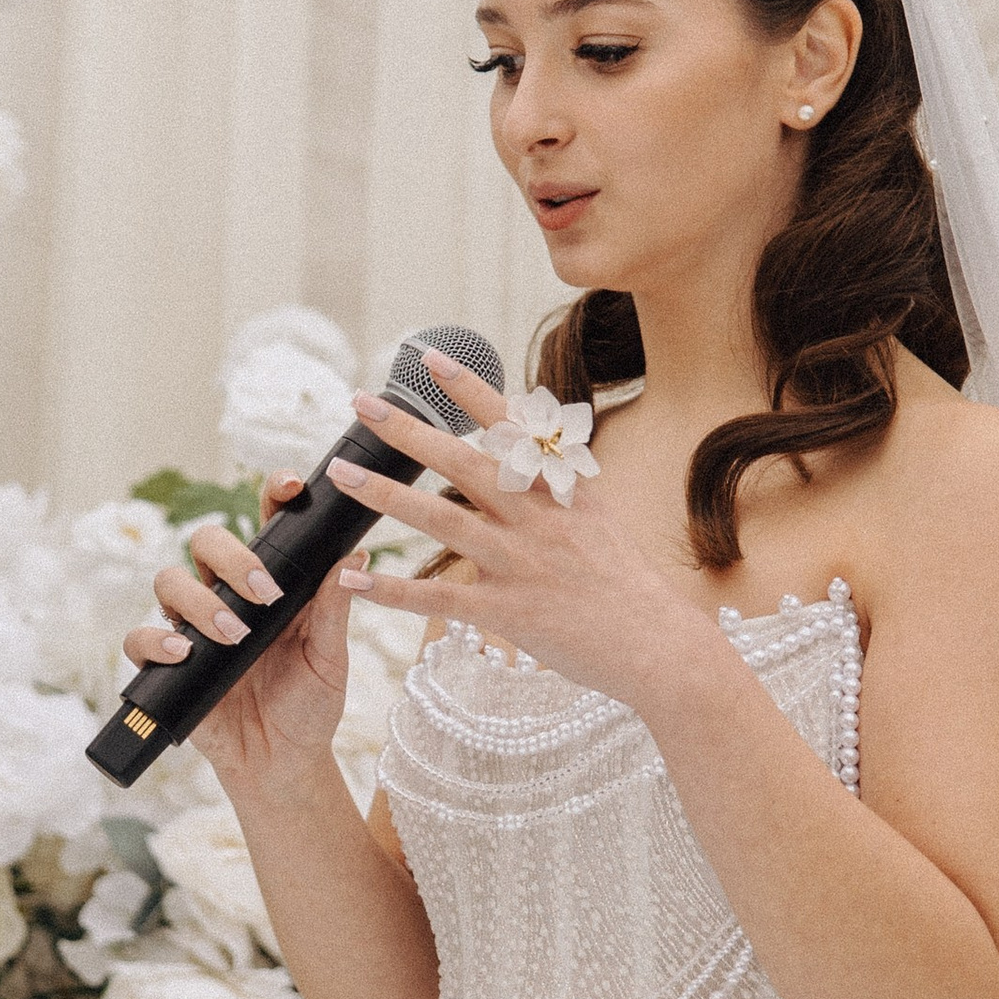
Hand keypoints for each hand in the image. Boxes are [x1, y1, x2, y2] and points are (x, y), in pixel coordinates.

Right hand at [120, 475, 354, 807]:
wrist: (283, 763)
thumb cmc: (309, 705)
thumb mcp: (331, 658)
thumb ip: (335, 609)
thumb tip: (355, 556)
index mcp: (270, 584)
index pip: (265, 524)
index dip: (272, 495)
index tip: (289, 488)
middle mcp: (226, 595)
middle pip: (207, 542)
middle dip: (232, 556)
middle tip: (265, 593)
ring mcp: (192, 627)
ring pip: (170, 580)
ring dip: (201, 601)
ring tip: (235, 635)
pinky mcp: (166, 664)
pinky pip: (141, 638)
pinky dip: (156, 641)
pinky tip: (182, 654)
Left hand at [335, 353, 701, 707]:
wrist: (658, 644)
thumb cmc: (622, 580)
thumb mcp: (594, 512)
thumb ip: (552, 474)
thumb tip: (520, 427)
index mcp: (559, 487)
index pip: (510, 424)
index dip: (467, 387)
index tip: (427, 354)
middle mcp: (536, 516)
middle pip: (460, 461)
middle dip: (406, 430)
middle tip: (360, 402)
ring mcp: (519, 562)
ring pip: (439, 519)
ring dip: (384, 495)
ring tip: (340, 474)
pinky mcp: (506, 610)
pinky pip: (437, 597)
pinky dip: (390, 589)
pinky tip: (352, 578)